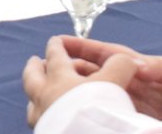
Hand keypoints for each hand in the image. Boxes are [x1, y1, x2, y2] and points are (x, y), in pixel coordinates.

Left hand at [22, 36, 143, 126]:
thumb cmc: (97, 111)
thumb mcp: (113, 83)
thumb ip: (120, 66)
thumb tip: (130, 60)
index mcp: (59, 77)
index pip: (55, 55)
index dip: (56, 45)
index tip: (55, 40)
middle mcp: (45, 95)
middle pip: (32, 76)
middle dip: (35, 66)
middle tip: (36, 61)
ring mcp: (41, 117)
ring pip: (32, 101)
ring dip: (35, 93)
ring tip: (39, 91)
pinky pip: (38, 120)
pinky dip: (41, 114)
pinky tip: (47, 117)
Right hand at [59, 36, 161, 123]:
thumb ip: (154, 67)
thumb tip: (138, 65)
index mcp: (127, 60)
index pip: (95, 51)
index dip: (75, 46)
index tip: (55, 42)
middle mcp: (119, 75)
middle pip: (86, 70)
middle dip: (66, 67)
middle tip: (45, 69)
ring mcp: (120, 92)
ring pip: (89, 88)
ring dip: (73, 87)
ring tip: (53, 91)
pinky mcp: (124, 108)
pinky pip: (99, 105)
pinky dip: (85, 105)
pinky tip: (73, 110)